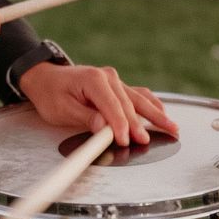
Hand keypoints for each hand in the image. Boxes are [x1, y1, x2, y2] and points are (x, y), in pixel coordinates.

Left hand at [18, 63, 178, 146]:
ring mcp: (115, 80)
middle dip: (139, 124)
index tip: (125, 140)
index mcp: (93, 80)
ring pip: (139, 99)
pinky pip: (138, 95)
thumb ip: (85, 117)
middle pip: (129, 104)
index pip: (112, 106)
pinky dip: (151, 105)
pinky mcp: (117, 86)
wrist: (46, 78)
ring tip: (172, 128)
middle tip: (148, 141)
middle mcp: (108, 77)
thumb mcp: (61, 108)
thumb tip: (103, 127)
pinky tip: (162, 114)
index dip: (120, 125)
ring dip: (156, 114)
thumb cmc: (51, 93)